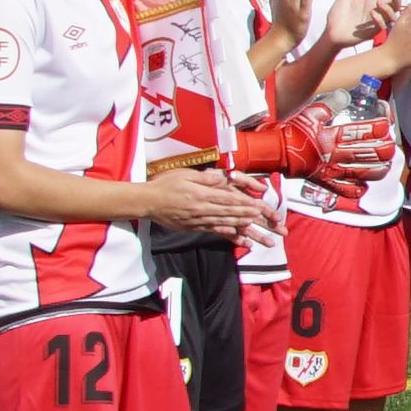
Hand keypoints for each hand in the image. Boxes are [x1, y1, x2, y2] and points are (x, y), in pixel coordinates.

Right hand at [137, 165, 256, 231]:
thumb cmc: (165, 185)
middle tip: (262, 217)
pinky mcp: (193, 227)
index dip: (245, 203)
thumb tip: (223, 179)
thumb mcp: (185, 175)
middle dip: (247, 214)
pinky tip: (236, 235)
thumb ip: (206, 178)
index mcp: (201, 194)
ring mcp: (197, 220)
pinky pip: (212, 231)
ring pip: (223, 223)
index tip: (258, 205)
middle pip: (229, 212)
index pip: (228, 199)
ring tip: (254, 226)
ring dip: (240, 225)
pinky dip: (226, 234)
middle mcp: (202, 209)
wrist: (147, 202)